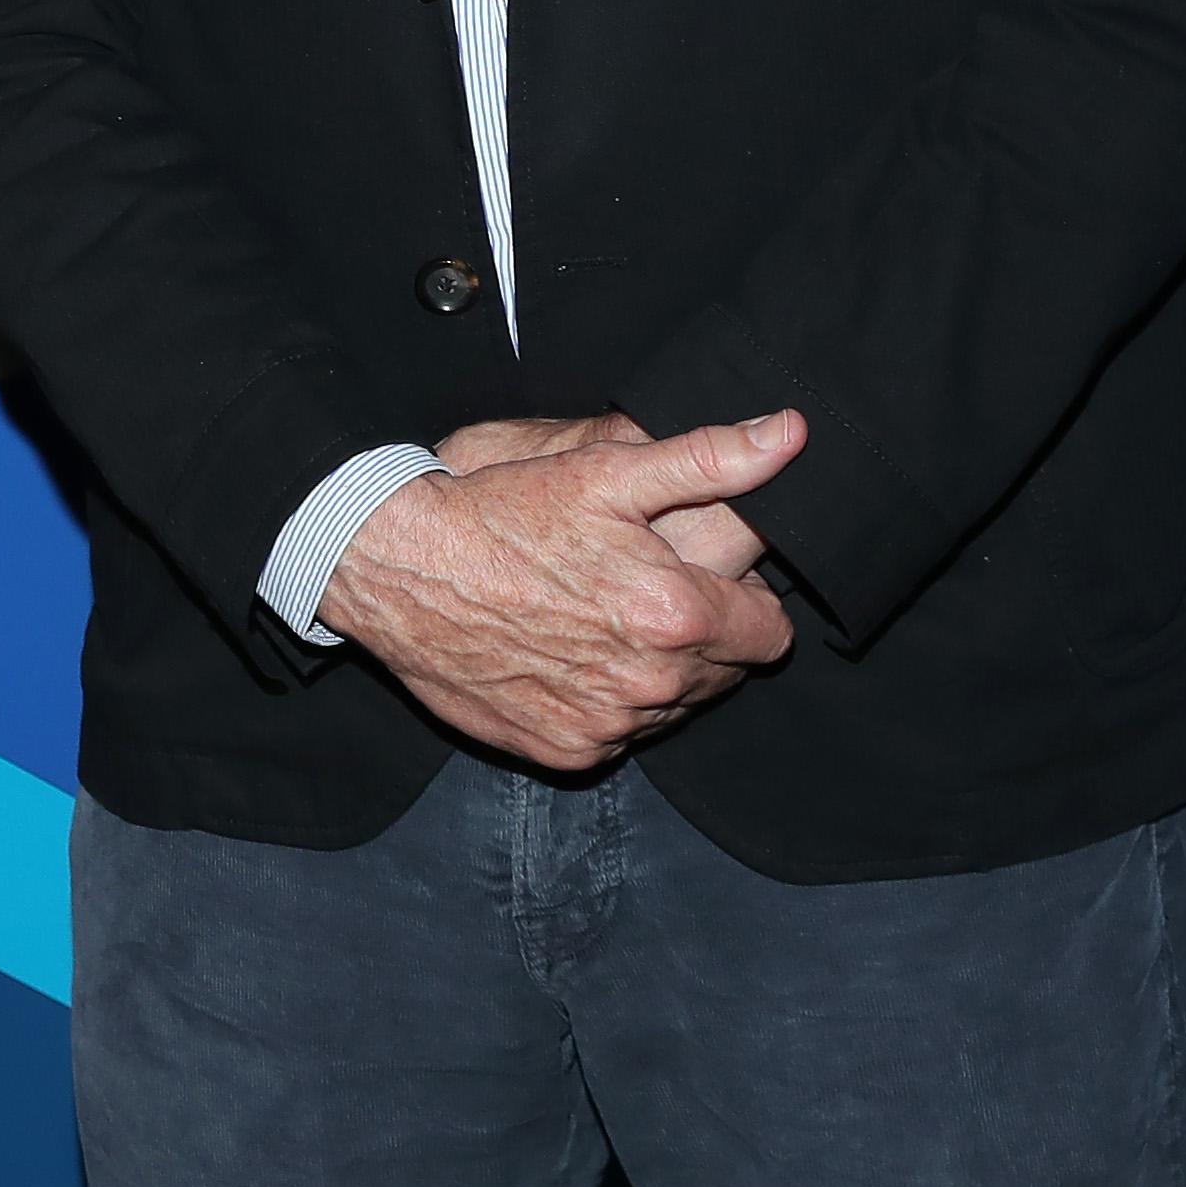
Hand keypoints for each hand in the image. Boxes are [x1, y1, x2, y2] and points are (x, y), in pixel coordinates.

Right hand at [320, 413, 808, 769]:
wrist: (394, 569)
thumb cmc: (497, 514)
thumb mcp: (602, 472)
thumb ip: (709, 460)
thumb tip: (792, 436)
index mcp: (676, 614)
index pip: (771, 632)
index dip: (744, 599)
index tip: (702, 576)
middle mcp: (650, 685)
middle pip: (726, 672)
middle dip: (702, 634)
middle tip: (639, 588)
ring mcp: (607, 726)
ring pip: (674, 707)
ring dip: (656, 672)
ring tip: (597, 619)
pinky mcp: (565, 750)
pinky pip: (618, 736)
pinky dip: (604, 702)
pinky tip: (564, 655)